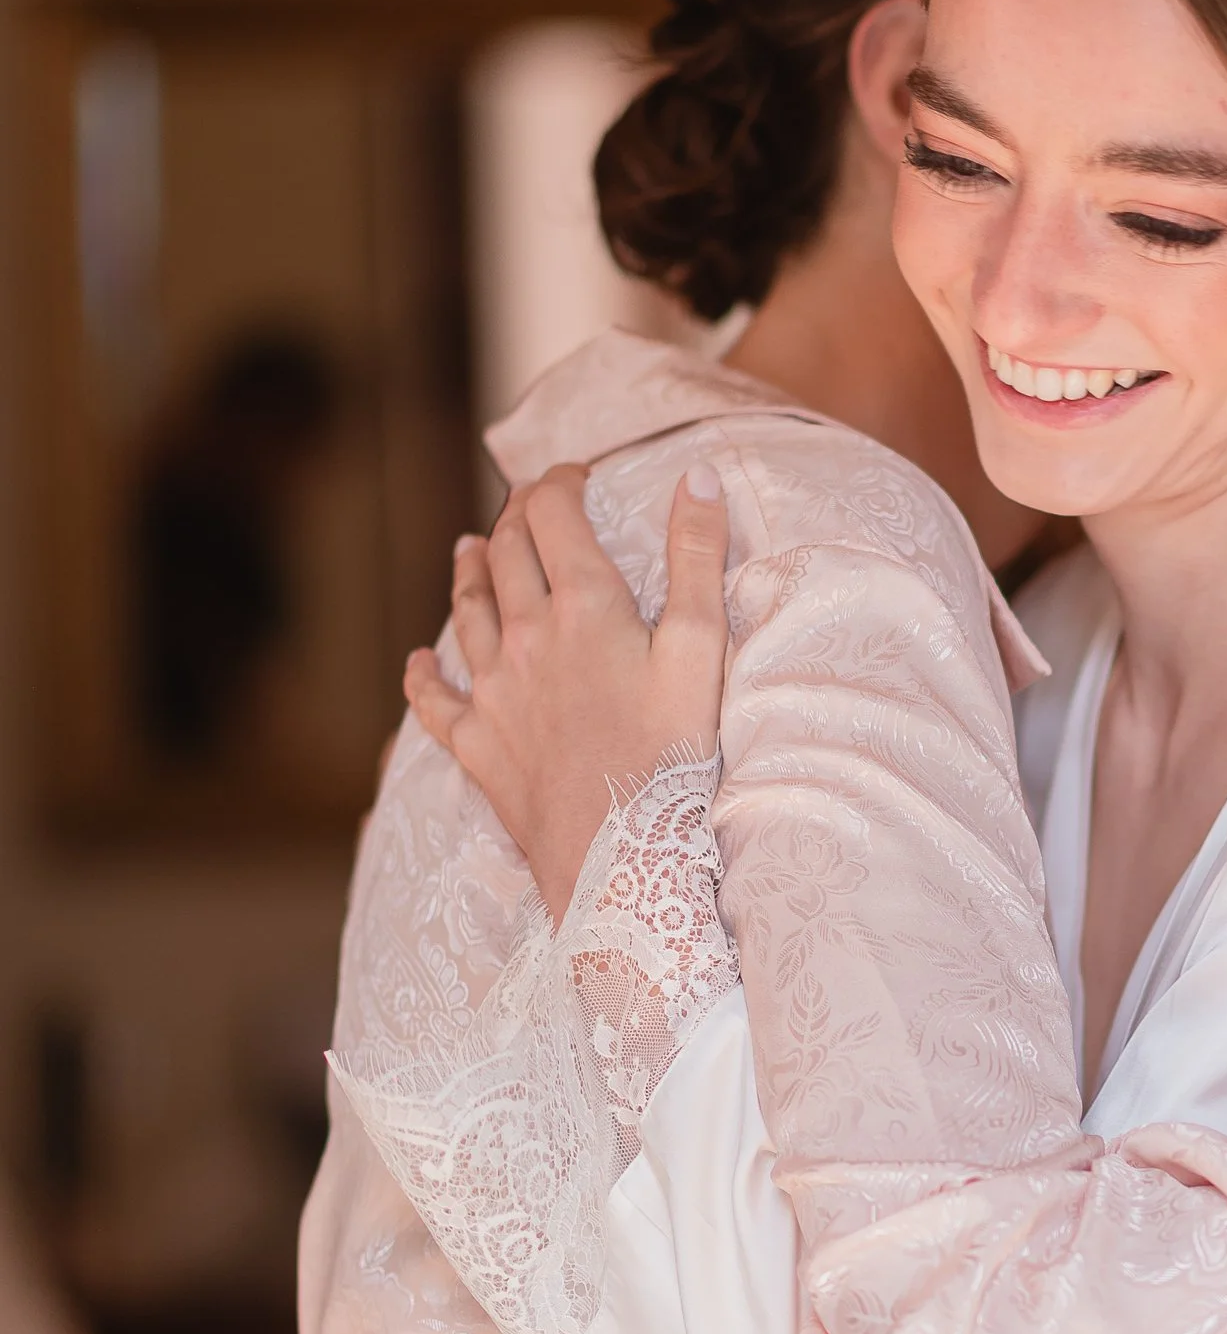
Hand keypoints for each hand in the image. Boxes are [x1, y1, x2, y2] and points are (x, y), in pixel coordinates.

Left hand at [404, 460, 729, 916]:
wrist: (622, 858)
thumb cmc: (674, 755)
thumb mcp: (702, 649)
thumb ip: (696, 557)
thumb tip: (696, 476)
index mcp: (583, 606)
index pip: (552, 513)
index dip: (560, 481)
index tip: (576, 475)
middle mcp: (526, 637)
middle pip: (504, 553)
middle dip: (516, 517)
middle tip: (530, 505)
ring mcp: (494, 692)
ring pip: (466, 612)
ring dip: (468, 570)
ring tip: (469, 547)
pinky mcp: (477, 745)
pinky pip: (434, 701)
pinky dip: (422, 674)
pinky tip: (417, 660)